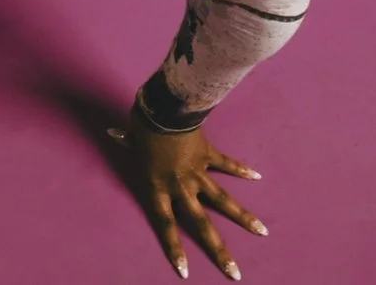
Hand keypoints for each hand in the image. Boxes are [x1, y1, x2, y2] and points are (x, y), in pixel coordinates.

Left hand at [108, 104, 266, 279]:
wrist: (165, 106)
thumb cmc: (143, 124)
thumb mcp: (132, 139)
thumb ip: (127, 143)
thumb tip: (113, 134)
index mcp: (158, 187)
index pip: (166, 226)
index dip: (174, 249)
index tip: (185, 272)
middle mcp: (180, 186)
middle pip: (201, 224)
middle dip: (219, 250)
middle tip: (235, 272)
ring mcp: (197, 171)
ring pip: (223, 200)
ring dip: (243, 216)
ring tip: (262, 231)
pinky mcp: (208, 154)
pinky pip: (226, 164)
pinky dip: (240, 169)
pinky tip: (257, 176)